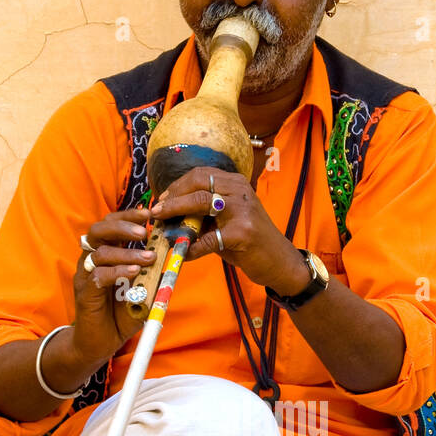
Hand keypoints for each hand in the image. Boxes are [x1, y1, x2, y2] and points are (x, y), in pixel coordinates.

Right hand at [71, 207, 157, 363]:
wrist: (99, 343)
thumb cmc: (120, 314)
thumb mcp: (143, 291)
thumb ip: (154, 274)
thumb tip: (174, 258)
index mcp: (104, 254)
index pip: (110, 224)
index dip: (128, 216)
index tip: (150, 213)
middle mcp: (91, 260)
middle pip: (99, 230)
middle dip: (123, 226)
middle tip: (145, 231)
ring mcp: (85, 276)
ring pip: (100, 252)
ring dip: (127, 252)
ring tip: (149, 257)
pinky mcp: (85, 293)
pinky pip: (99, 276)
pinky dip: (118, 271)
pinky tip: (135, 272)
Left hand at [150, 168, 308, 293]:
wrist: (279, 262)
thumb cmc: (250, 242)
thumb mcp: (228, 220)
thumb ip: (204, 214)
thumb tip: (170, 215)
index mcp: (236, 184)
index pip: (201, 174)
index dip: (177, 186)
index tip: (161, 200)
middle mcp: (240, 191)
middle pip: (199, 182)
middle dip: (173, 197)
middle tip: (156, 212)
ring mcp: (243, 210)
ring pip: (201, 203)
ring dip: (177, 214)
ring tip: (163, 226)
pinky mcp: (242, 233)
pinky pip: (208, 239)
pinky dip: (191, 248)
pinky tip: (182, 255)